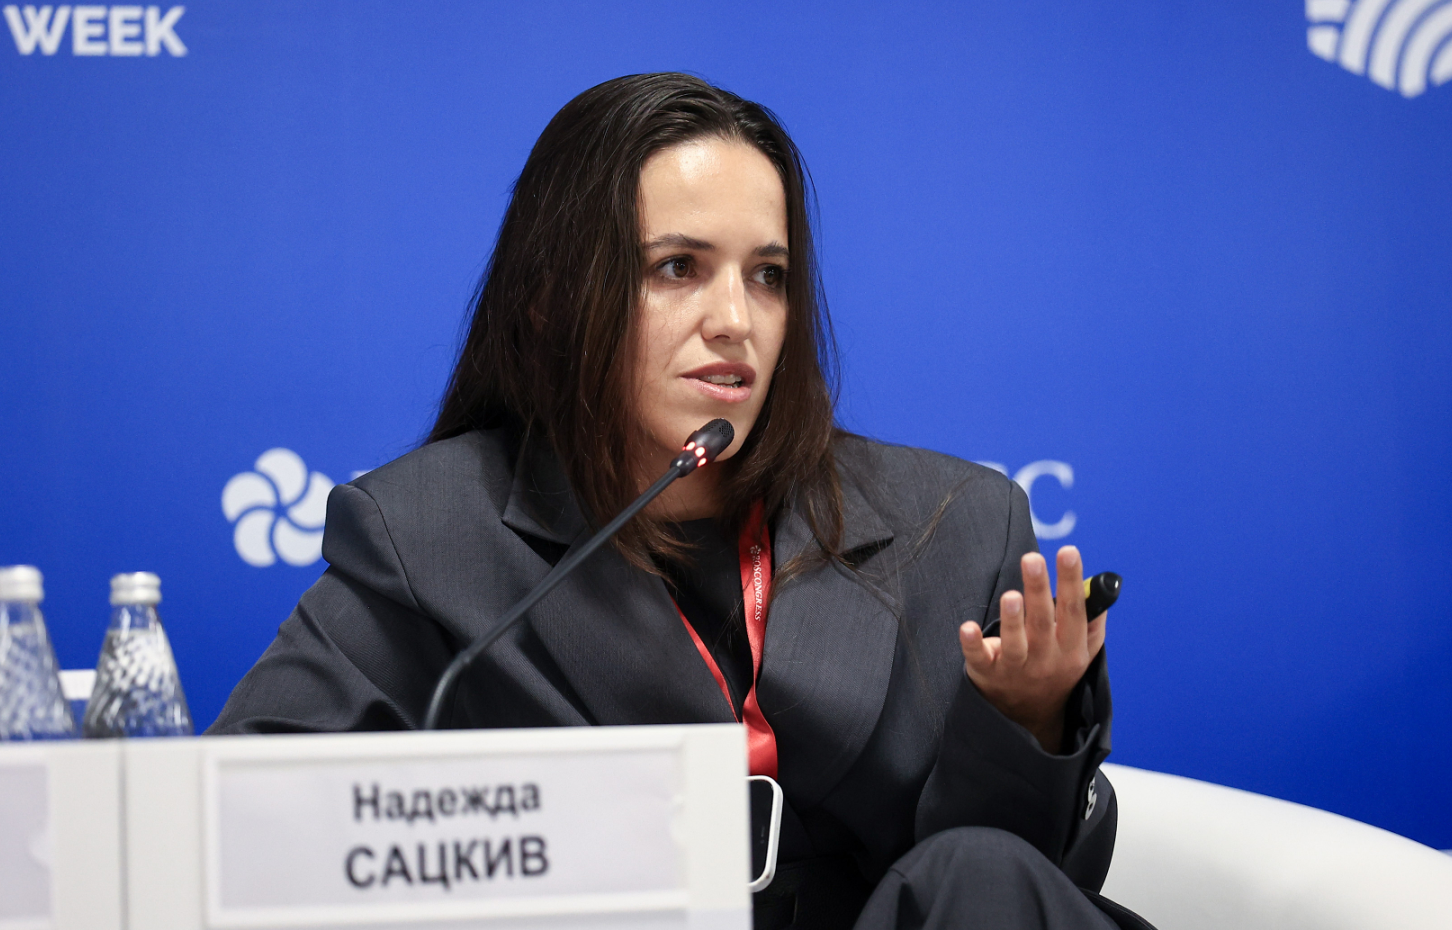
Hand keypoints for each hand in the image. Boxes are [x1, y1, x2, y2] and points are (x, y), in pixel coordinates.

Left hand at [958, 546, 1106, 752]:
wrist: (1029, 716)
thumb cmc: (1055, 671)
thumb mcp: (1081, 653)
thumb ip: (1090, 622)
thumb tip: (1097, 587)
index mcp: (1070, 649)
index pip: (1073, 611)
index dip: (1070, 581)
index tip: (1068, 552)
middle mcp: (1045, 659)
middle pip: (1042, 621)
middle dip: (1038, 589)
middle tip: (1032, 559)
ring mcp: (1015, 668)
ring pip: (1015, 643)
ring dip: (1013, 619)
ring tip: (1011, 596)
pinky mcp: (987, 673)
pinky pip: (979, 658)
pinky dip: (973, 644)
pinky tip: (967, 627)